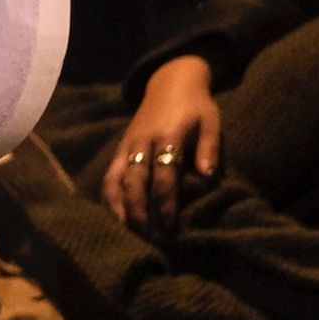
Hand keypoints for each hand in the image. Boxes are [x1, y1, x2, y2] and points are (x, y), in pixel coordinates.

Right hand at [108, 56, 222, 232]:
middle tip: (148, 237)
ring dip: (120, 209)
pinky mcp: (119, 150)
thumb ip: (209, 148)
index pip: (164, 175)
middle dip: (140, 212)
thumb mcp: (210, 121)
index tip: (171, 226)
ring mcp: (127, 147)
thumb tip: (210, 178)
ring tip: (126, 233)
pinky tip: (113, 218)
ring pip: (116, 181)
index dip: (166, 202)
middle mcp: (142, 143)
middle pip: (135, 182)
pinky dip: (108, 199)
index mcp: (167, 135)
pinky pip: (108, 177)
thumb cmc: (196, 106)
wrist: (170, 82)